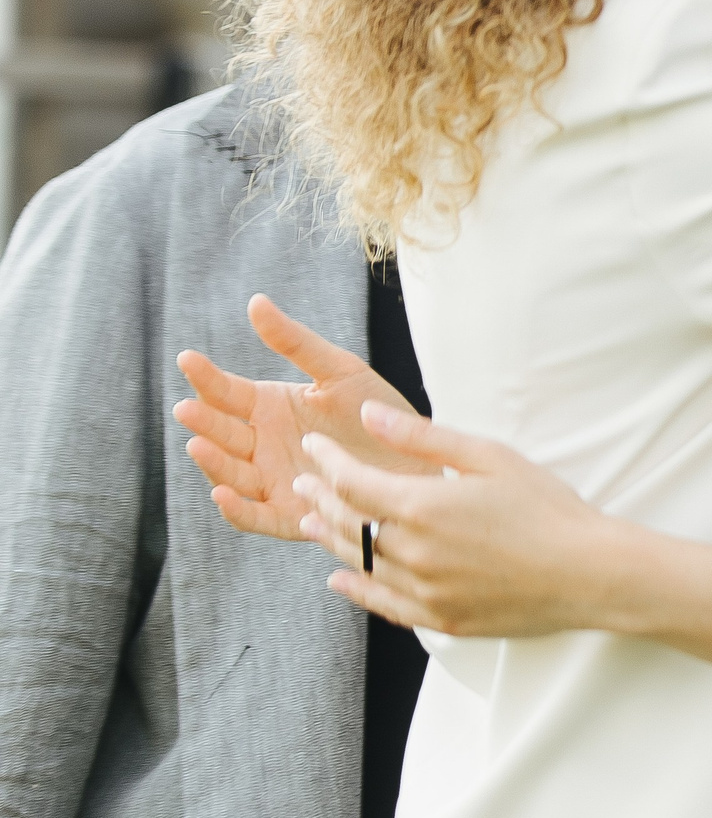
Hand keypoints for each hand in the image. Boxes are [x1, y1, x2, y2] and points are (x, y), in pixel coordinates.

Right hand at [174, 295, 430, 540]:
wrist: (418, 459)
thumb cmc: (376, 412)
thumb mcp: (340, 371)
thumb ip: (296, 342)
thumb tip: (255, 301)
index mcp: (270, 408)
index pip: (227, 392)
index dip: (206, 377)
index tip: (188, 358)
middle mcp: (262, 445)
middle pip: (223, 433)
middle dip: (204, 421)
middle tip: (187, 408)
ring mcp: (271, 481)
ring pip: (231, 473)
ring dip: (213, 461)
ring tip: (198, 443)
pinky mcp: (288, 516)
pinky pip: (253, 516)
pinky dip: (235, 508)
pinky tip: (223, 493)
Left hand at [296, 401, 626, 637]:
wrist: (588, 572)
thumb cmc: (547, 507)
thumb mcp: (490, 457)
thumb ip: (423, 439)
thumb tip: (368, 415)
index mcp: (422, 507)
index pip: (353, 482)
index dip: (328, 462)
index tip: (316, 447)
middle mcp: (412, 553)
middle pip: (347, 524)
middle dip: (321, 498)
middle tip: (305, 482)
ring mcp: (423, 592)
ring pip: (358, 565)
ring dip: (330, 540)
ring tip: (312, 523)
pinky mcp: (439, 619)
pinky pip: (381, 604)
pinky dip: (354, 590)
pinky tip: (339, 580)